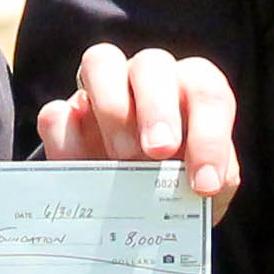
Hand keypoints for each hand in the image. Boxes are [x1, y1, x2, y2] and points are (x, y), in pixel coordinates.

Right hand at [35, 42, 242, 214]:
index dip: (209, 136)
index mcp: (192, 91)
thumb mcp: (208, 190)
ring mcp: (103, 90)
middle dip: (157, 109)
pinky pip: (58, 114)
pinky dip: (66, 138)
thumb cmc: (183, 187)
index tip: (204, 184)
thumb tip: (211, 181)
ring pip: (100, 62)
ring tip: (121, 160)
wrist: (139, 211)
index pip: (207, 93)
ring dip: (112, 109)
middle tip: (159, 153)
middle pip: (152, 64)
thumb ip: (216, 180)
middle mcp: (149, 79)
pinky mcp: (66, 117)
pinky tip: (81, 168)